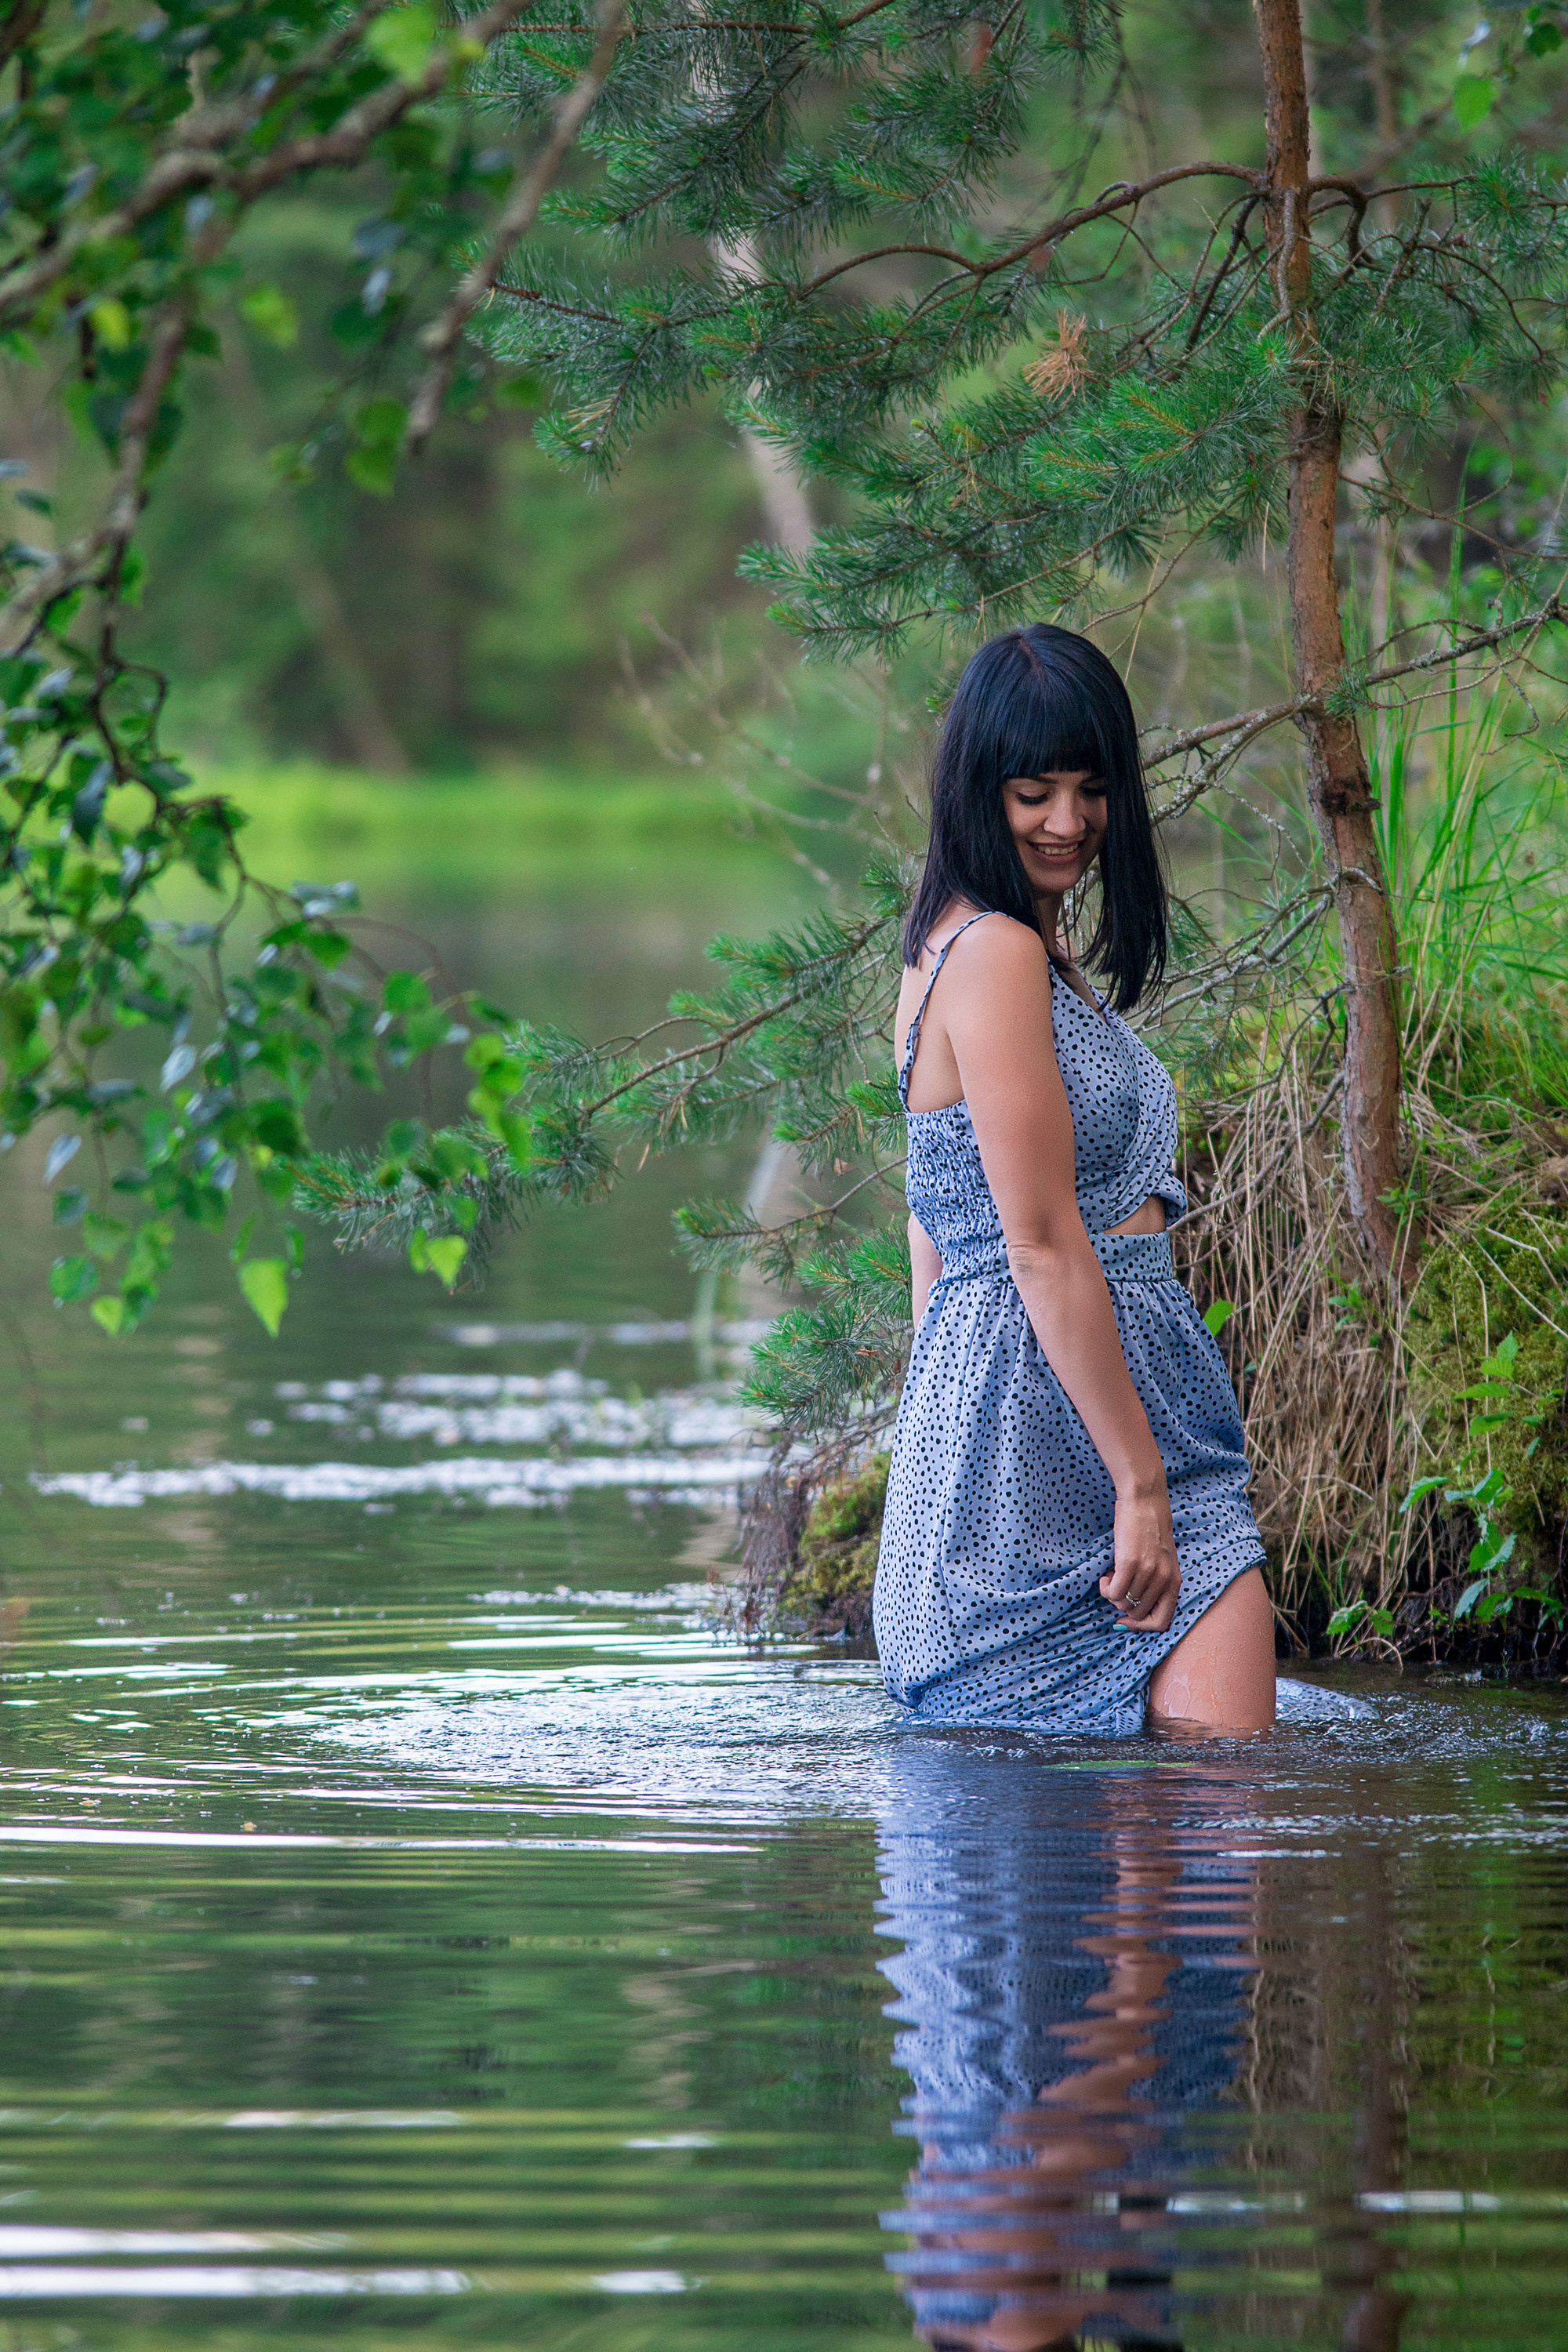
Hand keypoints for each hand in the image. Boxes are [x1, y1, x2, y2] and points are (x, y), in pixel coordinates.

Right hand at [1099, 1487, 1180, 1631]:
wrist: (1145, 1501)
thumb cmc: (1151, 1529)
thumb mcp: (1163, 1560)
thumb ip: (1157, 1582)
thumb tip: (1134, 1606)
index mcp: (1174, 1582)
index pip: (1162, 1622)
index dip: (1142, 1626)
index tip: (1125, 1620)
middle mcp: (1163, 1580)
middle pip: (1138, 1614)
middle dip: (1123, 1606)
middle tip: (1118, 1586)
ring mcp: (1147, 1572)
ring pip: (1123, 1603)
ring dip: (1112, 1594)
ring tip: (1112, 1576)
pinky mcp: (1129, 1563)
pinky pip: (1113, 1591)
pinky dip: (1105, 1587)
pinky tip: (1106, 1574)